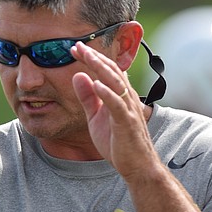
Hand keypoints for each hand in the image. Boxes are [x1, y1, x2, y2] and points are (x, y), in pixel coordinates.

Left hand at [70, 41, 158, 179]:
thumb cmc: (118, 142)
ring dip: (100, 68)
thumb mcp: (96, 117)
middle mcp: (127, 98)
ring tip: (86, 56)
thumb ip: (88, 98)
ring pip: (116, 83)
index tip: (75, 48)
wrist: (137, 166)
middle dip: (94, 57)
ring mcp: (129, 110)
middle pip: (111, 71)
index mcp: (120, 96)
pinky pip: (118, 105)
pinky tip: (96, 84)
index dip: (92, 58)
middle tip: (78, 45)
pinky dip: (107, 93)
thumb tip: (78, 76)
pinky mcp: (127, 123)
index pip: (106, 71)